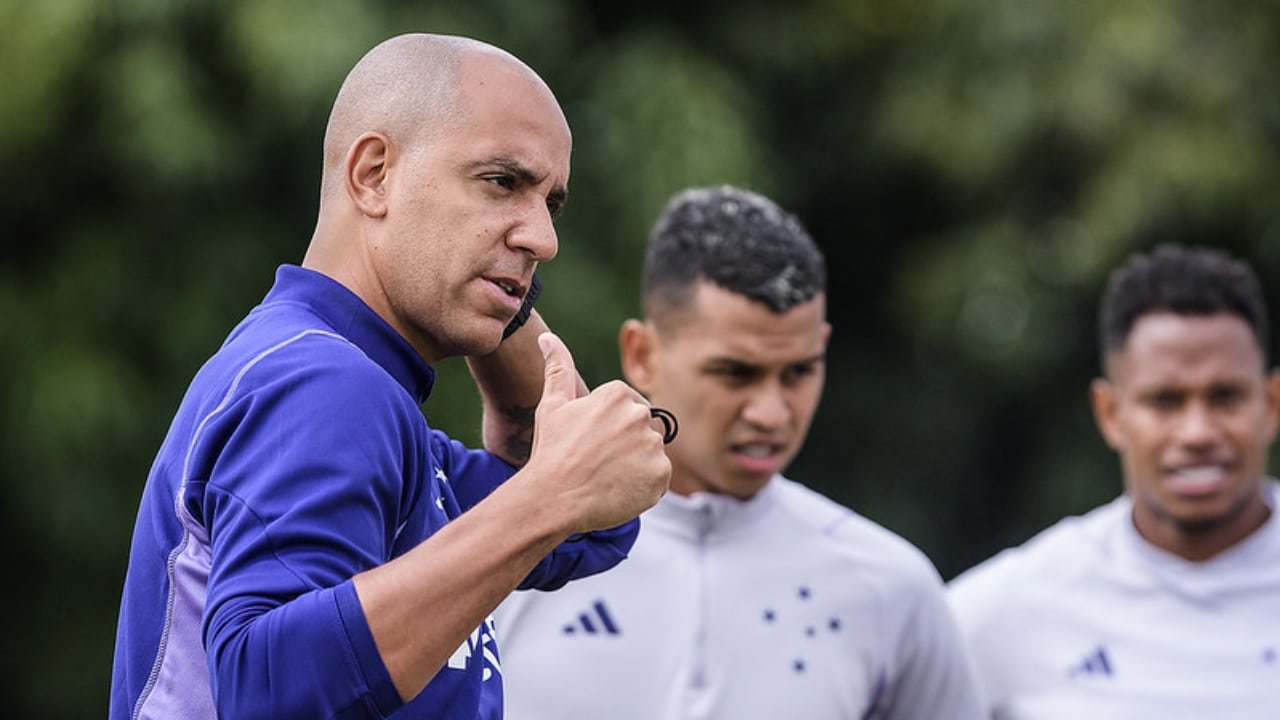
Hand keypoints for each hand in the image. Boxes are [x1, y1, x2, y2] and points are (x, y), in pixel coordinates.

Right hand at [524, 332, 670, 532]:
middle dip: (624, 443)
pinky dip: (643, 485)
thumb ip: (558, 368)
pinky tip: (618, 490)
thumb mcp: (552, 406)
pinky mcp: (661, 474)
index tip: (591, 442)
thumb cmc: (551, 451)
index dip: (608, 427)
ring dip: (634, 464)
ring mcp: (652, 445)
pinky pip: (657, 477)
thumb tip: (546, 336)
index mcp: (617, 394)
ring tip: (605, 477)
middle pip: (640, 428)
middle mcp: (640, 415)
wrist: (554, 498)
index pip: (626, 407)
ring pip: (649, 453)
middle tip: (597, 462)